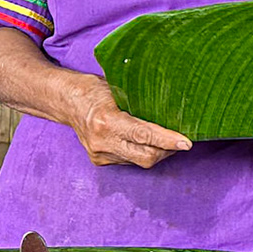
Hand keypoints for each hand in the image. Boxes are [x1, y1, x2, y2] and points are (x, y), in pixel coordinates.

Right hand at [69, 75, 191, 167]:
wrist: (66, 101)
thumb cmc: (95, 90)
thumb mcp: (119, 90)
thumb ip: (142, 103)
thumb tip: (174, 109)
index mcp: (107, 121)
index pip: (144, 135)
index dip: (168, 141)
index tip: (186, 143)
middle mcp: (102, 141)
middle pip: (146, 157)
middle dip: (167, 151)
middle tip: (180, 140)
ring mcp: (100, 154)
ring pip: (139, 161)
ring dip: (155, 152)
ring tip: (163, 139)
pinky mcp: (99, 161)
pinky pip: (129, 161)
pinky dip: (140, 152)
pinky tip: (142, 142)